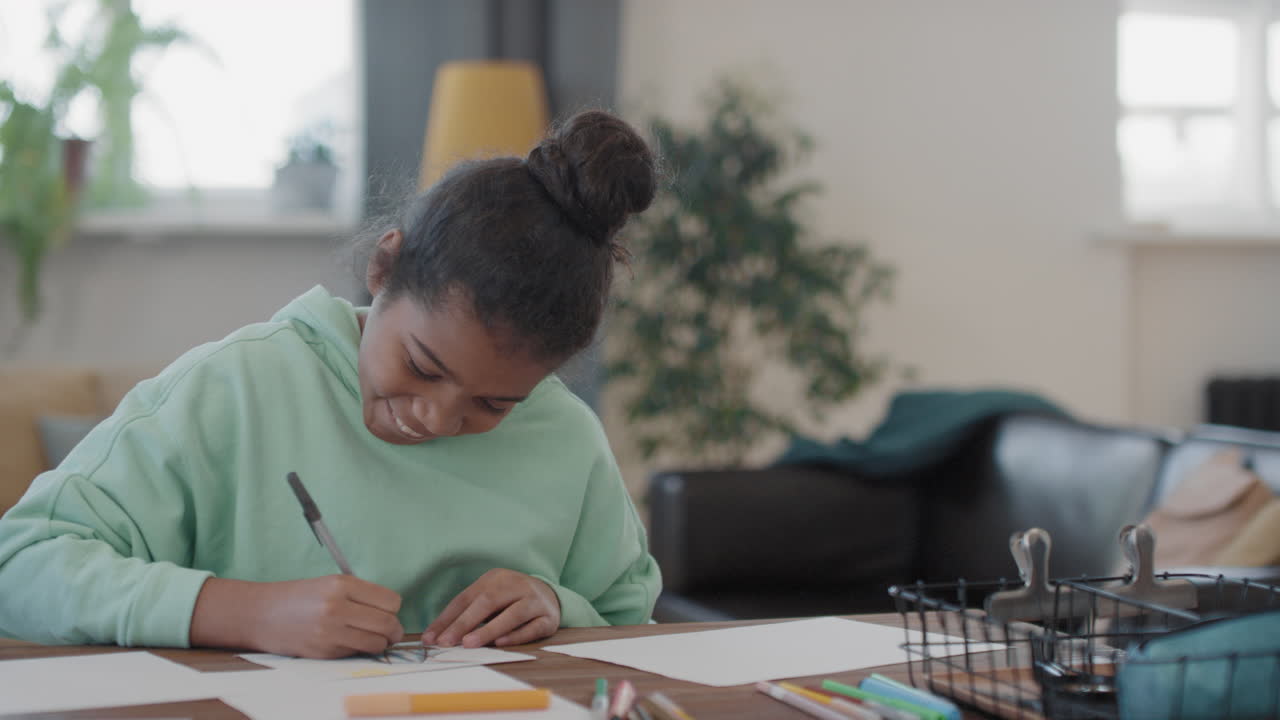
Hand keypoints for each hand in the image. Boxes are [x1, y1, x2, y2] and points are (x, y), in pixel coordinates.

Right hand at [191, 575, 403, 658]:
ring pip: (376, 643)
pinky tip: (351, 642)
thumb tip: (392, 612)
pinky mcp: (324, 652)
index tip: (389, 611)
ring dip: (381, 643)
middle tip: (392, 632)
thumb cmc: (300, 596)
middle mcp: (337, 607)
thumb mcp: (331, 583)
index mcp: (342, 585)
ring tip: (375, 639)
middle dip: (394, 630)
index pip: (390, 601)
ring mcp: (330, 632)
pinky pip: (357, 653)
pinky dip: (361, 650)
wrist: (262, 614)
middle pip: (387, 623)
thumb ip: (360, 594)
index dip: (393, 608)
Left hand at [421, 568, 560, 647]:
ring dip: (488, 630)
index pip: (466, 598)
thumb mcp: (490, 598)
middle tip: (446, 642)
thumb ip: (468, 613)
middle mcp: (515, 585)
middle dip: (463, 623)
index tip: (430, 638)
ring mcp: (534, 600)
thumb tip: (439, 636)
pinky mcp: (548, 618)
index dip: (446, 618)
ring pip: (512, 614)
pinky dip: (516, 635)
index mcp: (495, 578)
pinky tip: (500, 643)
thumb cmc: (510, 599)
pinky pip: (532, 627)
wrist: (550, 595)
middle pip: (487, 602)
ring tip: (468, 643)